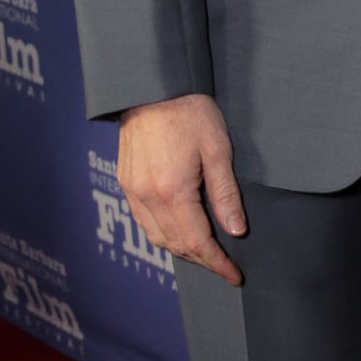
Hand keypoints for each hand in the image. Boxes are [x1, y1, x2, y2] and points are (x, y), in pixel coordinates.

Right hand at [117, 93, 247, 281]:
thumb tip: (236, 230)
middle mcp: (146, 196)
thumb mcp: (217, 150)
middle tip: (224, 266)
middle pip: (175, 244)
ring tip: (205, 252)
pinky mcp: (125, 180)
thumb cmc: (190, 111)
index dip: (217, 263)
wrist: (153, 85)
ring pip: (156, 236)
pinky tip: (178, 230)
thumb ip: (225, 194)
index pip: (197, 242)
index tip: (234, 275)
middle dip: (201, 259)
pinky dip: (162, 233)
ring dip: (181, 249)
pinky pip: (143, 220)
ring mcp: (131, 189)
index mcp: (172, 191)